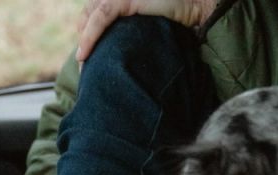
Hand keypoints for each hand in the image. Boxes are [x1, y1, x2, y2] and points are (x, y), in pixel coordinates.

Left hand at [77, 0, 216, 61]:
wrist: (195, 6)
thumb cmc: (174, 20)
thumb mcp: (144, 28)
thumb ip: (128, 33)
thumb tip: (115, 56)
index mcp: (122, 0)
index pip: (93, 14)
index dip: (85, 34)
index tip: (84, 58)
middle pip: (87, 14)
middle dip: (82, 39)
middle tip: (83, 64)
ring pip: (90, 17)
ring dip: (84, 41)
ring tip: (83, 62)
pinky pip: (101, 18)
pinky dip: (89, 37)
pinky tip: (84, 54)